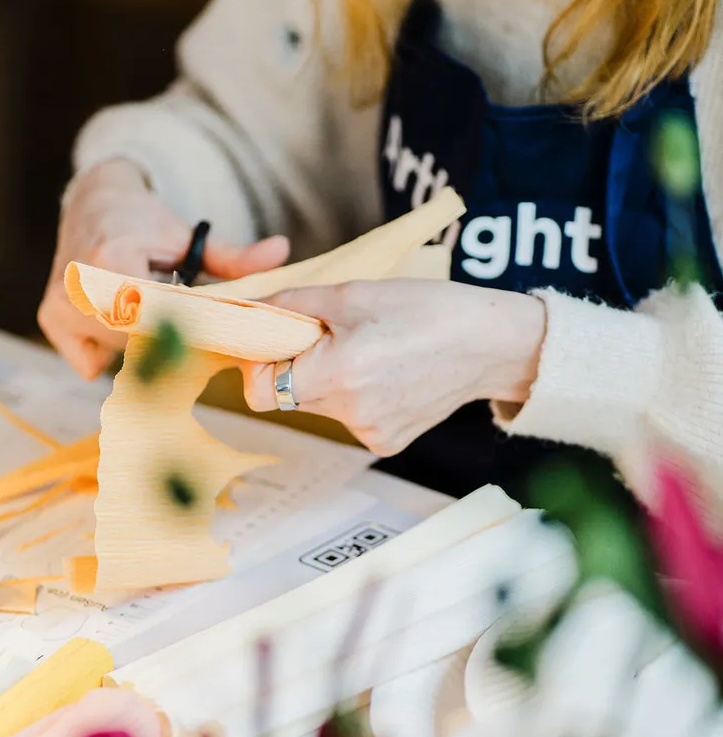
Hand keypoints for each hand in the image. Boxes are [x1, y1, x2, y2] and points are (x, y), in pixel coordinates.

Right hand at [38, 159, 289, 377]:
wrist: (93, 203)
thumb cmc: (145, 221)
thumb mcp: (187, 235)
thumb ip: (234, 257)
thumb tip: (282, 251)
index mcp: (113, 260)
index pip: (157, 321)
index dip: (185, 333)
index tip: (206, 333)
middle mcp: (78, 285)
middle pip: (139, 343)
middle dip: (166, 342)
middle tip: (185, 328)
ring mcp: (60, 305)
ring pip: (118, 352)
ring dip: (141, 344)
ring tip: (150, 316)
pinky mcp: (51, 318)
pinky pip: (92, 359)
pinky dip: (110, 349)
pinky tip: (119, 323)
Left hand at [242, 280, 545, 455]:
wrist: (489, 345)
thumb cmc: (427, 310)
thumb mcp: (353, 293)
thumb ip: (292, 303)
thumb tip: (247, 307)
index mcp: (336, 374)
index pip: (260, 391)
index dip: (260, 365)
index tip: (278, 342)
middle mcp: (349, 414)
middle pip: (291, 395)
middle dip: (300, 364)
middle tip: (334, 335)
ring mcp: (369, 434)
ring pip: (322, 407)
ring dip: (331, 380)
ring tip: (372, 351)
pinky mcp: (387, 443)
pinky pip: (352, 418)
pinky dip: (359, 396)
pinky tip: (390, 374)